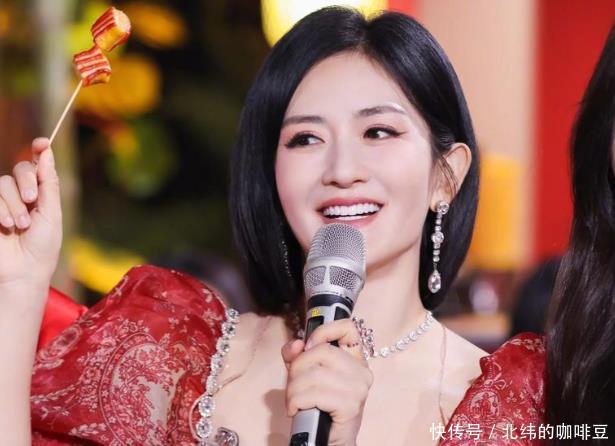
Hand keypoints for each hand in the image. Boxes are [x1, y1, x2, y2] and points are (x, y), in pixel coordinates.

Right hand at [0, 137, 61, 293]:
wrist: (23, 273)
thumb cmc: (42, 248)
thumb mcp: (51, 214)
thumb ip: (48, 184)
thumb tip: (47, 153)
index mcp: (40, 194)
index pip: (37, 165)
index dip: (39, 150)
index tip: (42, 143)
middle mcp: (20, 195)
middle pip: (20, 169)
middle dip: (27, 182)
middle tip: (31, 200)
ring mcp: (0, 203)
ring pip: (3, 184)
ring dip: (13, 204)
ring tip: (20, 226)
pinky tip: (5, 226)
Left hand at [282, 319, 372, 445]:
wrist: (327, 440)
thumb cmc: (318, 407)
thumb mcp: (304, 374)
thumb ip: (297, 355)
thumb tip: (296, 344)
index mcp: (355, 359)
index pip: (348, 328)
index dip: (323, 331)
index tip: (307, 346)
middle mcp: (361, 371)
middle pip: (321, 351)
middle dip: (297, 368)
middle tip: (293, 385)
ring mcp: (358, 388)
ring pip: (313, 375)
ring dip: (293, 390)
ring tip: (293, 401)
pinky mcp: (350, 406)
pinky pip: (313, 394)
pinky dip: (296, 402)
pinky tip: (296, 410)